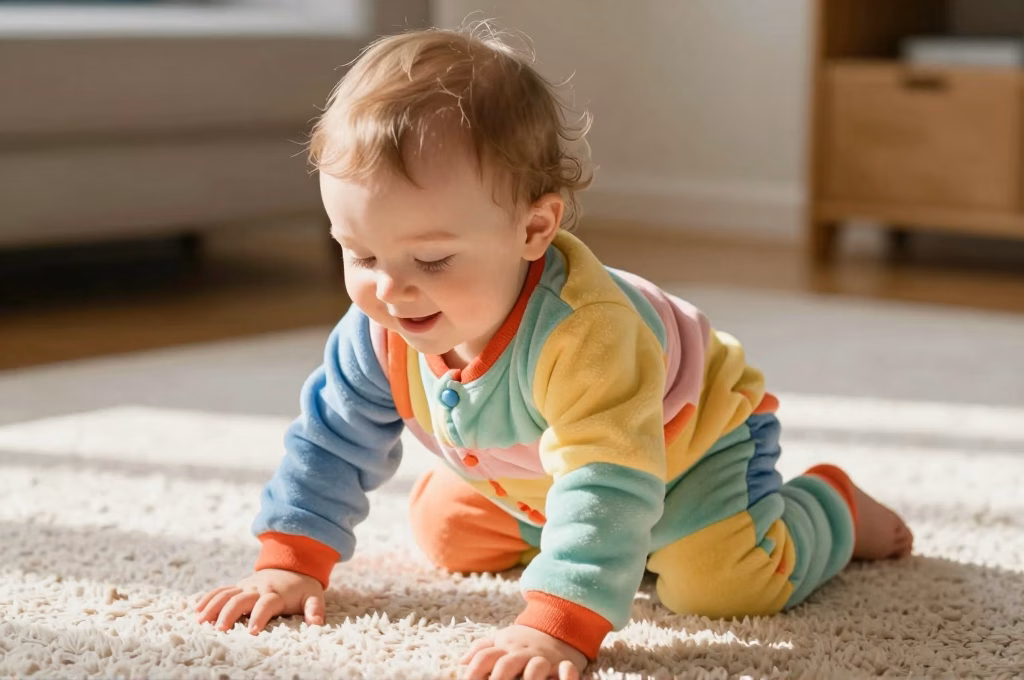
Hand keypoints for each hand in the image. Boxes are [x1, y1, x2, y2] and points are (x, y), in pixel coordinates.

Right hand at [195, 568, 325, 633]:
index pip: (266, 604)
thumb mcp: (314, 595)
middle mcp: (258, 588)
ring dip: (213, 606)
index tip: (252, 632)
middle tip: (220, 630)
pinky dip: (208, 598)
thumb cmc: (302, 587)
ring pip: (226, 594)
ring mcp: (246, 585)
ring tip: (201, 622)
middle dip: (229, 614)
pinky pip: (220, 590)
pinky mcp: (238, 585)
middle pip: (240, 599)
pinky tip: (196, 610)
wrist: (293, 562)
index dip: (259, 617)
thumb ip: (314, 609)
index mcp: (276, 593)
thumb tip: (317, 624)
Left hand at [460, 624, 587, 679]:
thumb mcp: (502, 638)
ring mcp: (540, 658)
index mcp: (504, 645)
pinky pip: (559, 672)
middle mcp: (521, 652)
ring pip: (532, 669)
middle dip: (496, 679)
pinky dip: (552, 679)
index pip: (484, 656)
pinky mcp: (558, 664)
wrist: (559, 624)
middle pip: (506, 664)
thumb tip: (461, 662)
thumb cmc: (524, 639)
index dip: (473, 671)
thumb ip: (481, 648)